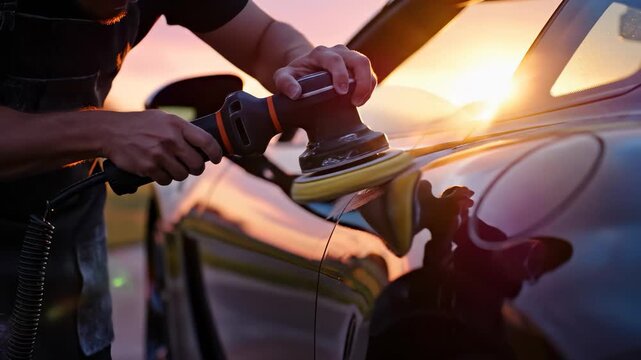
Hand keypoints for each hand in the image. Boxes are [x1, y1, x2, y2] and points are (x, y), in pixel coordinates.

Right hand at [101, 110, 221, 184]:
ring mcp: (160, 154)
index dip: (215, 153)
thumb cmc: (140, 125)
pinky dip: (164, 178)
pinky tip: (159, 170)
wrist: (110, 132)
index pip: (207, 142)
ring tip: (172, 167)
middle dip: (196, 168)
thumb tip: (203, 143)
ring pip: (182, 175)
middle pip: (197, 164)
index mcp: (177, 125)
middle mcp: (171, 140)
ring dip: (179, 174)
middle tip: (192, 166)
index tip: (216, 158)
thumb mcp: (163, 118)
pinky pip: (166, 180)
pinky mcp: (149, 167)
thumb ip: (182, 129)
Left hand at [274, 45, 376, 105]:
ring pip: (366, 66)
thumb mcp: (283, 78)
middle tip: (356, 102)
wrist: (304, 72)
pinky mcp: (356, 67)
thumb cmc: (294, 76)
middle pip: (358, 60)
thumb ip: (284, 83)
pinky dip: (369, 88)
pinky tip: (361, 100)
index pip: (335, 60)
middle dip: (362, 81)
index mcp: (320, 54)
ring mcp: (349, 58)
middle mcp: (337, 52)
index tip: (341, 92)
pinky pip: (369, 74)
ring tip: (359, 103)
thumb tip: (296, 93)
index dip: (341, 75)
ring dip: (368, 85)